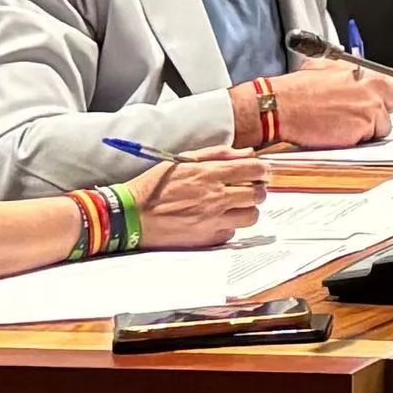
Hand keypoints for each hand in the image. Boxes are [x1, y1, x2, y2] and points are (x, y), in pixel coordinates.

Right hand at [132, 150, 267, 247]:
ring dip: (247, 209)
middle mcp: (216, 197)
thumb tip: (247, 153)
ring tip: (234, 206)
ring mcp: (214, 220)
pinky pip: (232, 232)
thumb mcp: (182, 160)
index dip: (262, 170)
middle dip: (257, 189)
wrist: (130, 216)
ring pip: (251, 215)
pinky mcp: (207, 239)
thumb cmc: (154, 186)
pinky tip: (215, 220)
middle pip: (258, 194)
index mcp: (209, 174)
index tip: (260, 171)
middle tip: (247, 189)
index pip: (254, 169)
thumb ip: (218, 154)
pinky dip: (228, 226)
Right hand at [254, 59, 392, 148]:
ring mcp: (370, 112)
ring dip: (370, 128)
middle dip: (385, 109)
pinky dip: (357, 140)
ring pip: (384, 125)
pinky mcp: (362, 132)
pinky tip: (340, 133)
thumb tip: (353, 73)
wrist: (282, 107)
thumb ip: (348, 72)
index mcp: (366, 73)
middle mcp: (373, 91)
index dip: (384, 94)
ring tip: (346, 125)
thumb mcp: (327, 66)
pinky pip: (369, 140)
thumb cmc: (297, 89)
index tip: (379, 99)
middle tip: (368, 114)